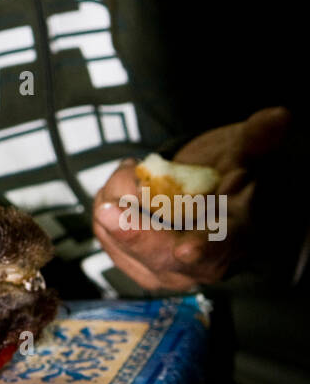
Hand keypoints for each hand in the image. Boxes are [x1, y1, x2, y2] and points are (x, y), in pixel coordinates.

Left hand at [92, 107, 290, 291]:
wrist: (202, 194)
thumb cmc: (225, 176)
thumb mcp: (243, 152)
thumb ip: (257, 138)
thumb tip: (279, 117)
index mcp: (232, 236)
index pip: (219, 246)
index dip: (203, 247)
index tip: (186, 248)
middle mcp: (197, 262)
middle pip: (161, 256)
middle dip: (135, 233)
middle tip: (110, 207)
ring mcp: (162, 266)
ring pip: (124, 241)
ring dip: (119, 200)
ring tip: (135, 172)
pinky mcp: (130, 260)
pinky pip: (104, 233)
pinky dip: (107, 202)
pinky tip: (125, 186)